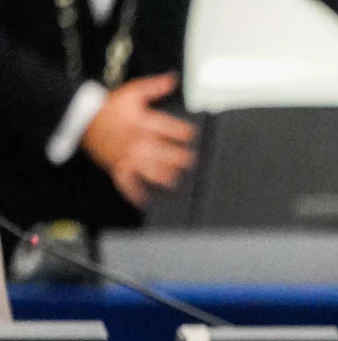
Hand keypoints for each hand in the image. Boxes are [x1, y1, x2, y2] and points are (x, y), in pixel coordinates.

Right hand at [79, 73, 195, 208]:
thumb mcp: (133, 92)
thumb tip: (174, 79)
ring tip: (177, 180)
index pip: (173, 130)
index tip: (192, 135)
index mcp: (145, 123)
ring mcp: (129, 157)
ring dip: (168, 178)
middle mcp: (139, 142)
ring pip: (154, 172)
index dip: (186, 133)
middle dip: (182, 158)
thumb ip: (155, 86)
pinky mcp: (118, 167)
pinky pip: (128, 184)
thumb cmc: (109, 106)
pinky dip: (137, 195)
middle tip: (191, 160)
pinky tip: (147, 201)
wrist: (82, 117)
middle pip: (168, 154)